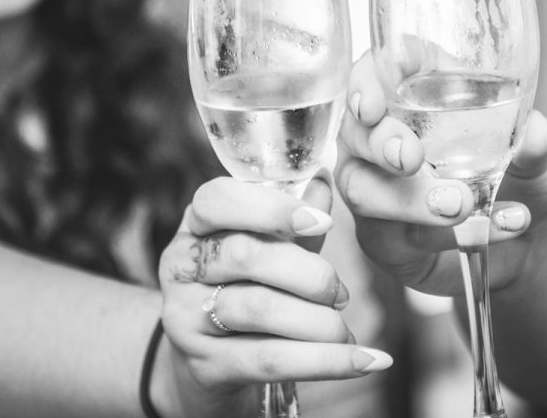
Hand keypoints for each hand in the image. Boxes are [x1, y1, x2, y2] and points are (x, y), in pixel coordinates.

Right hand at [156, 174, 391, 414]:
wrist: (207, 367)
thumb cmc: (245, 292)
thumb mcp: (269, 249)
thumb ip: (293, 218)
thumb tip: (323, 178)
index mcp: (196, 225)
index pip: (217, 200)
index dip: (272, 207)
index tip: (323, 222)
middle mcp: (180, 267)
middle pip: (245, 255)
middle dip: (309, 274)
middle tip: (342, 294)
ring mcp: (185, 319)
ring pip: (258, 308)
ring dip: (319, 321)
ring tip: (346, 331)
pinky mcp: (204, 367)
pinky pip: (270, 360)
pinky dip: (326, 361)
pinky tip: (365, 361)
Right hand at [334, 51, 546, 297]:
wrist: (532, 242)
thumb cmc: (523, 176)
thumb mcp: (541, 157)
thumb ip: (538, 143)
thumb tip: (535, 133)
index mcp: (417, 93)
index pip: (377, 70)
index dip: (366, 80)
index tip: (373, 103)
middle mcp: (384, 136)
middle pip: (356, 128)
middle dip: (380, 141)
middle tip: (410, 157)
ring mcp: (376, 188)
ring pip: (362, 189)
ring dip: (408, 198)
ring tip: (461, 204)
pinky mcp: (383, 238)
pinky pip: (393, 236)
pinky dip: (442, 235)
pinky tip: (487, 229)